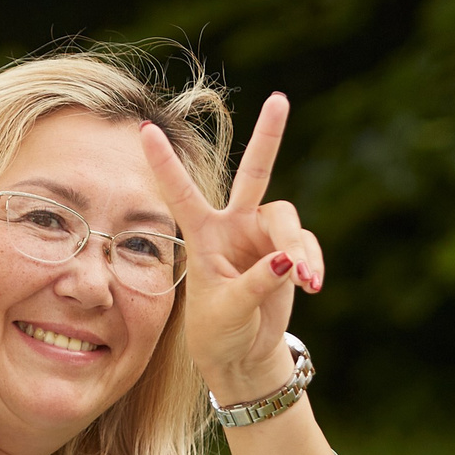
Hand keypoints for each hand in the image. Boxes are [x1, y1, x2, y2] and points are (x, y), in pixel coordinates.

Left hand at [140, 93, 326, 404]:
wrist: (243, 355)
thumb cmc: (220, 331)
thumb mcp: (228, 310)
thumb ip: (256, 284)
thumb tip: (287, 260)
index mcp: (203, 234)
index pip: (181, 192)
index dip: (163, 162)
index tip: (143, 127)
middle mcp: (234, 225)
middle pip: (255, 173)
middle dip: (268, 136)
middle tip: (279, 99)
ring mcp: (263, 237)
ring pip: (287, 221)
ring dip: (299, 249)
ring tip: (305, 281)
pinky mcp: (289, 254)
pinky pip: (305, 248)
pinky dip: (311, 264)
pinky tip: (311, 285)